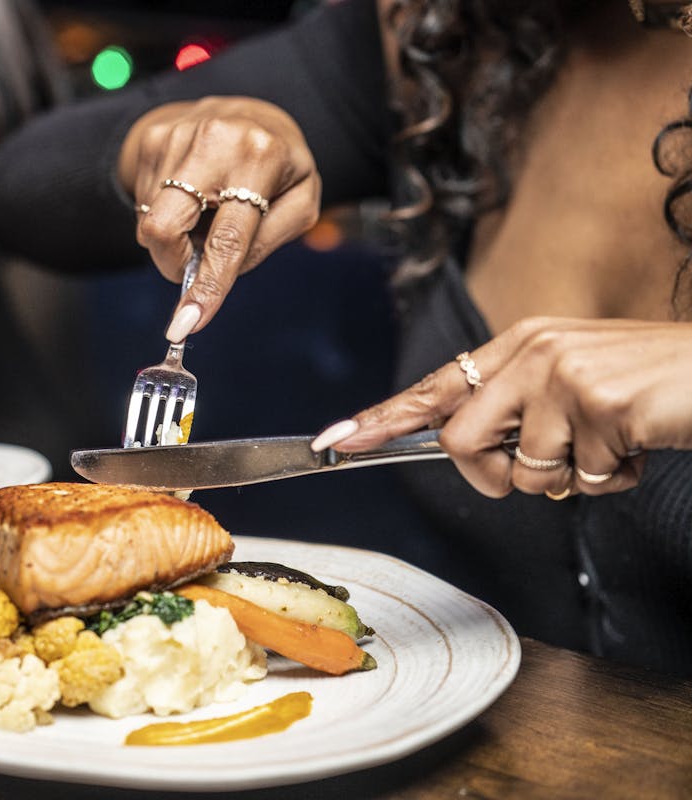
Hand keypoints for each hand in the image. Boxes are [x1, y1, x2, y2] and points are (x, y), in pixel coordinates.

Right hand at [118, 97, 320, 340]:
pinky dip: (165, 212)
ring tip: (206, 209)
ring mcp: (177, 136)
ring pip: (151, 222)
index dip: (207, 287)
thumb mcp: (300, 201)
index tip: (186, 324)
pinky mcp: (152, 139)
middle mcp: (216, 140)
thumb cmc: (280, 166)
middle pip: (164, 228)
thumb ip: (267, 242)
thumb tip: (217, 279)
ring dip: (177, 234)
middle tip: (189, 265)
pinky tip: (190, 193)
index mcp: (262, 158)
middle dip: (171, 262)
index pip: (228, 239)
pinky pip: (142, 203)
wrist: (248, 112)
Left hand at [312, 317, 691, 497]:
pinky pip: (581, 478)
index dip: (383, 418)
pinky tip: (638, 444)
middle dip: (498, 476)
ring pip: (524, 471)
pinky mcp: (599, 402)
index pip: (437, 386)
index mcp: (522, 343)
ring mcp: (564, 373)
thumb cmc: (651, 384)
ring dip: (571, 479)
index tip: (337, 440)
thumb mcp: (575, 384)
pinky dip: (612, 480)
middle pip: (462, 442)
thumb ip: (522, 410)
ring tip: (612, 443)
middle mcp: (534, 350)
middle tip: (550, 470)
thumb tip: (481, 455)